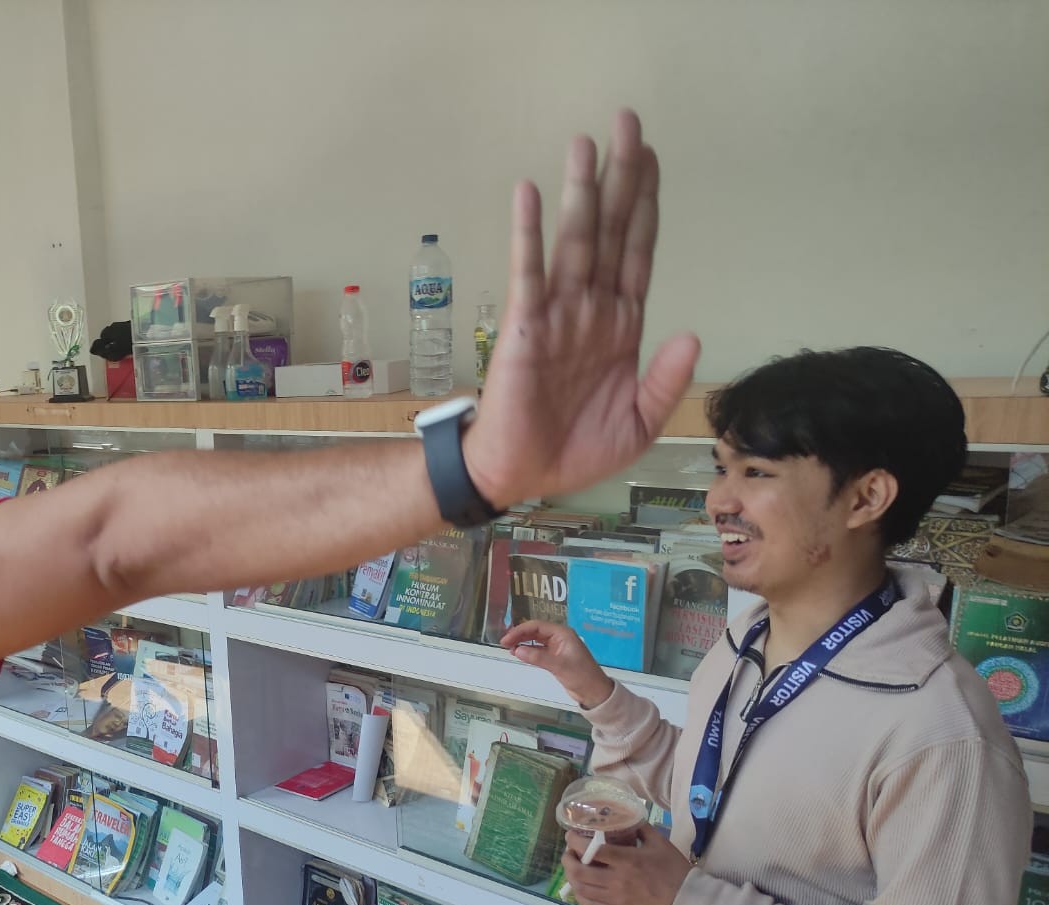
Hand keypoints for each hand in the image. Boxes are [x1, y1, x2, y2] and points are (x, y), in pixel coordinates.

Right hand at [463, 109, 700, 508]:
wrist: (521, 475)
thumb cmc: (575, 449)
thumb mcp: (639, 423)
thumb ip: (665, 379)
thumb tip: (690, 333)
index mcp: (622, 326)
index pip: (639, 251)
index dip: (647, 204)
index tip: (652, 158)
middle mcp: (591, 308)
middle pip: (611, 230)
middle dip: (620, 177)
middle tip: (627, 121)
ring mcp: (557, 313)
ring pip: (575, 240)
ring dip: (581, 190)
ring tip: (585, 142)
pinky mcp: (524, 326)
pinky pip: (528, 271)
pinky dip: (528, 232)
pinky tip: (529, 193)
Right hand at [500, 619, 612, 708]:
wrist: (594, 692)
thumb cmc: (582, 676)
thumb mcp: (559, 666)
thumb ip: (538, 657)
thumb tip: (517, 650)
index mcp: (562, 634)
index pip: (537, 626)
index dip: (520, 631)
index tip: (507, 639)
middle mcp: (559, 637)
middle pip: (534, 631)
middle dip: (519, 635)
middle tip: (504, 643)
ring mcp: (556, 647)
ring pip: (535, 640)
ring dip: (522, 642)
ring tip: (509, 648)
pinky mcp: (554, 657)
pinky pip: (537, 650)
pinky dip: (527, 651)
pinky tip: (519, 654)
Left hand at [561, 824, 691, 904]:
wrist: (687, 902)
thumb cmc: (675, 870)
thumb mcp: (659, 842)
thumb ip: (640, 828)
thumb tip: (626, 818)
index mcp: (626, 860)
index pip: (591, 850)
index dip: (575, 841)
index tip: (571, 835)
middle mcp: (616, 880)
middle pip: (580, 872)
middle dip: (568, 860)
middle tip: (569, 851)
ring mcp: (616, 898)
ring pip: (582, 890)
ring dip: (571, 877)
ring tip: (573, 867)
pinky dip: (581, 897)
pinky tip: (581, 888)